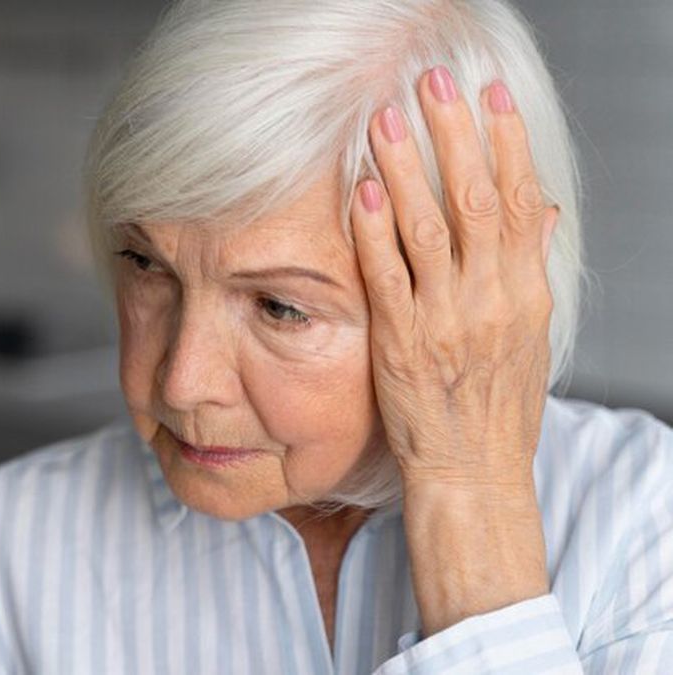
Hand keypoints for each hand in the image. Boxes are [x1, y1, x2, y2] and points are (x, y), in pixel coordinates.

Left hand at [351, 66, 558, 488]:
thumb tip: (538, 212)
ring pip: (427, 228)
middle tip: (432, 83)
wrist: (474, 475)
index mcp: (524, 292)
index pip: (518, 201)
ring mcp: (445, 320)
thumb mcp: (528, 336)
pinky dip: (374, 232)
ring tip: (383, 120)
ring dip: (404, 169)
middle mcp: (491, 299)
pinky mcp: (401, 344)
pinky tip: (361, 191)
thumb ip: (527, 270)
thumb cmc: (496, 408)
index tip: (489, 96)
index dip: (505, 144)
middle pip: (474, 200)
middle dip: (452, 135)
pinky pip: (386, 277)